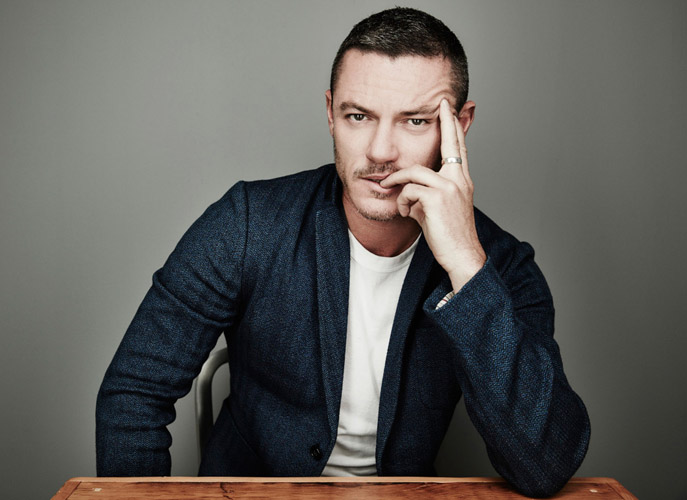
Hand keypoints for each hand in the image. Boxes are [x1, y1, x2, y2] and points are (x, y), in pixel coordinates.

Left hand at [380, 99, 485, 291]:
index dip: (454, 126)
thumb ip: (422, 195)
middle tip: (442, 101)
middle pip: (449, 144)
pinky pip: (409, 190)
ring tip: (397, 202)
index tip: (450, 106)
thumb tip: (405, 192)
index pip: (458, 147)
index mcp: (461, 180)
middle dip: (446, 121)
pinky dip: (401, 202)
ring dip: (399, 184)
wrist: (461, 255)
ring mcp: (450, 187)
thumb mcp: (434, 211)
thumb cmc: (447, 236)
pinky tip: (404, 214)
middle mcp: (459, 179)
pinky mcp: (438, 198)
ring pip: (414, 172)